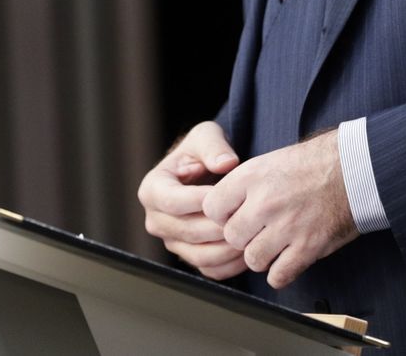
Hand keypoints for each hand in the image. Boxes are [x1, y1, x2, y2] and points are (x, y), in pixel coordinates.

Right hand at [138, 121, 246, 279]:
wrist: (206, 173)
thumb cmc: (203, 152)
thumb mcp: (206, 136)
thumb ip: (214, 146)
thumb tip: (226, 163)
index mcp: (152, 189)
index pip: (173, 201)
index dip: (202, 200)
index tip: (229, 195)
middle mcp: (156, 220)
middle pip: (187, 231)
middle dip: (220, 226)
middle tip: (249, 217)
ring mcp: (172, 242)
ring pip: (199, 255)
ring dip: (228, 249)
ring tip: (253, 234)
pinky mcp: (189, 257)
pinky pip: (210, 269)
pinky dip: (231, 265)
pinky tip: (251, 249)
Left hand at [202, 130, 357, 288]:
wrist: (354, 169)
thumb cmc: (314, 163)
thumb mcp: (270, 162)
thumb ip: (244, 186)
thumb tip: (222, 209)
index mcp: (251, 177)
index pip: (212, 208)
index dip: (222, 215)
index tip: (235, 215)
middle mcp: (265, 202)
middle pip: (232, 237)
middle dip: (244, 237)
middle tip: (259, 231)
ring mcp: (286, 226)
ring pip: (253, 259)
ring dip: (262, 256)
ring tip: (275, 244)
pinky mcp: (308, 247)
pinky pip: (278, 276)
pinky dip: (281, 273)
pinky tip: (288, 260)